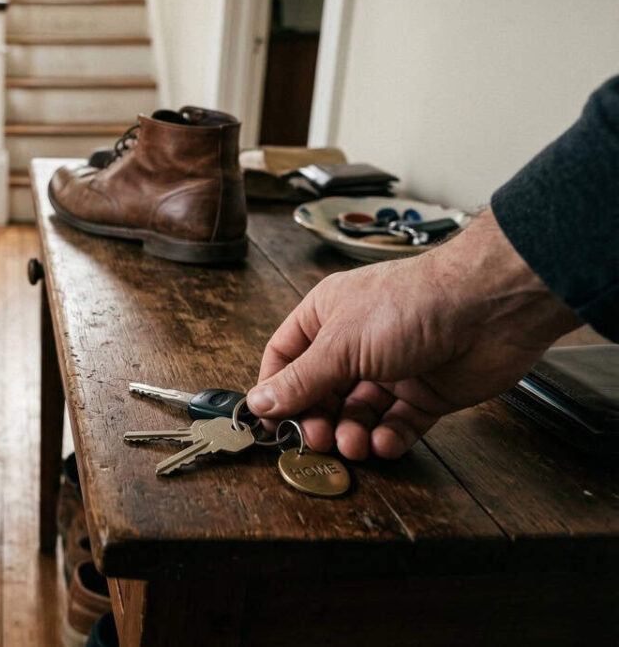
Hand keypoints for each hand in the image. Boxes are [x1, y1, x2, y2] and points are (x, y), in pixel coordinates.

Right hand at [247, 209, 579, 459]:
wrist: (490, 307)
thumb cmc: (410, 306)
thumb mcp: (341, 344)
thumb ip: (300, 380)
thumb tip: (259, 403)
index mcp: (327, 316)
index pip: (286, 357)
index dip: (277, 389)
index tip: (272, 421)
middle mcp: (356, 341)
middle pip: (321, 392)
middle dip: (318, 419)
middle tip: (318, 441)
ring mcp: (392, 368)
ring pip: (358, 412)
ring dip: (352, 432)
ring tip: (354, 444)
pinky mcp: (425, 392)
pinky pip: (397, 423)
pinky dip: (388, 438)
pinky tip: (384, 443)